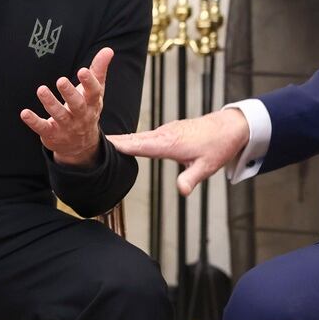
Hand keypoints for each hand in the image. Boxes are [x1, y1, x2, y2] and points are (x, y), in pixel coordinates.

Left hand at [22, 47, 112, 167]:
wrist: (81, 144)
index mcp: (92, 103)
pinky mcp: (52, 134)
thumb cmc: (87, 109)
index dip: (89, 82)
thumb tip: (108, 49)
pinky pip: (42, 128)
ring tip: (41, 89)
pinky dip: (33, 121)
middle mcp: (81, 116)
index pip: (93, 93)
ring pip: (59, 115)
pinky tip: (24, 113)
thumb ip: (99, 70)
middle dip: (69, 93)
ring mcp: (67, 126)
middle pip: (77, 105)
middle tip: (61, 80)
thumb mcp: (95, 91)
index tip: (83, 70)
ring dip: (50, 103)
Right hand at [108, 108, 249, 195]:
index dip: (120, 146)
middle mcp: (164, 135)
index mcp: (169, 143)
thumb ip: (191, 179)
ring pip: (139, 137)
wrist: (230, 127)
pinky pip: (146, 136)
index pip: (139, 145)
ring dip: (120, 140)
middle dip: (113, 141)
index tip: (102, 145)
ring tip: (100, 144)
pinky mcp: (169, 132)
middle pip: (133, 139)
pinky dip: (132, 139)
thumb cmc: (218, 146)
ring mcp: (166, 131)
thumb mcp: (207, 167)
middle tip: (88, 142)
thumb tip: (181, 192)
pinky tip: (123, 143)